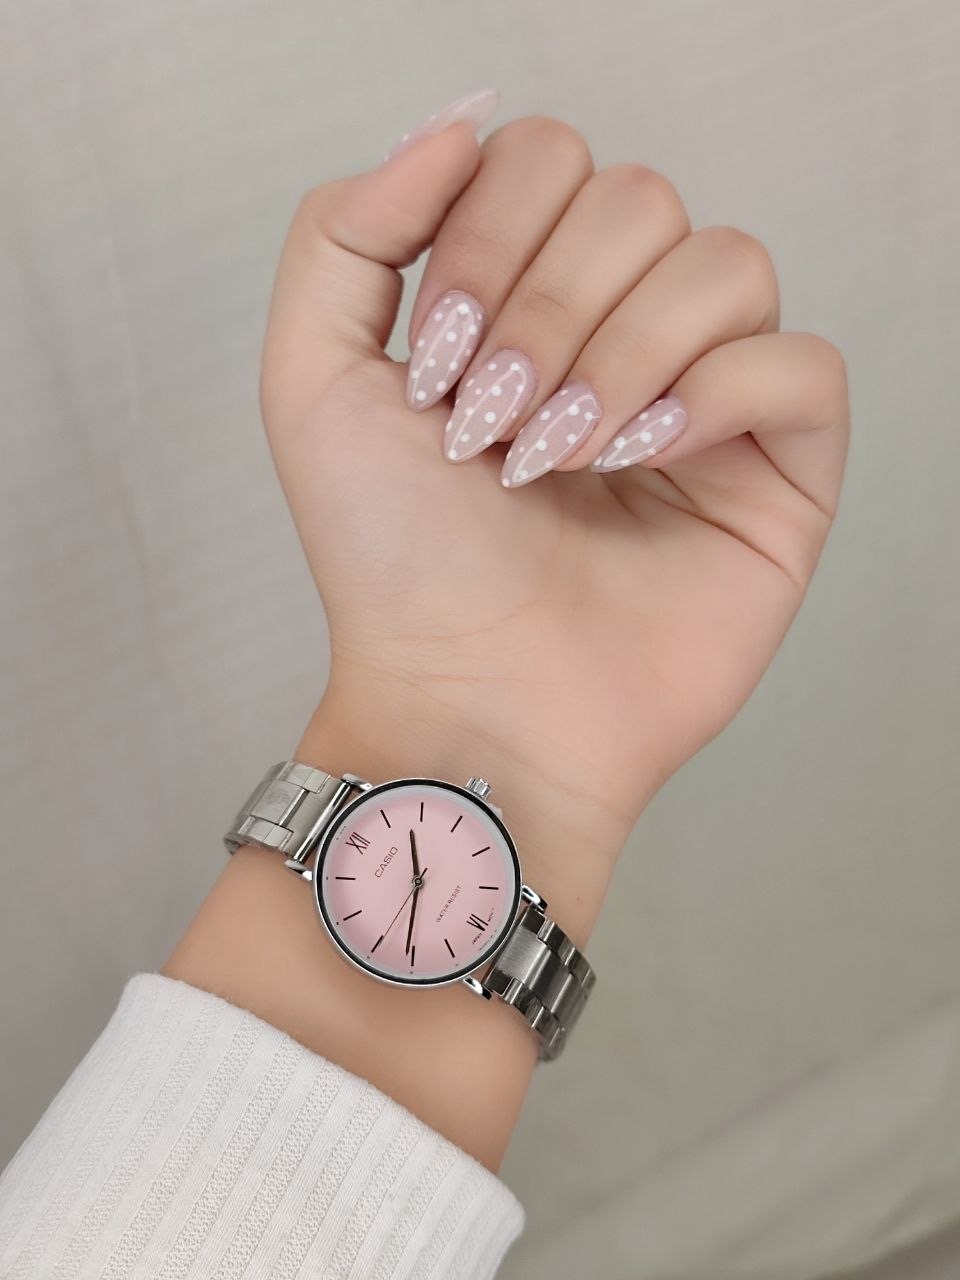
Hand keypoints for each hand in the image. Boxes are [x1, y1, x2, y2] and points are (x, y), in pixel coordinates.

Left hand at [261, 111, 848, 935]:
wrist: (465, 699)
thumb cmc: (394, 565)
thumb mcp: (312, 380)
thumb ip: (347, 230)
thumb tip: (463, 122)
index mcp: (530, 299)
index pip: (551, 158)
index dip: (488, 234)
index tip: (435, 361)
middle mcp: (626, 334)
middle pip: (641, 199)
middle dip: (547, 305)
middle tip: (492, 425)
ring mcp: (710, 401)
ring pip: (728, 263)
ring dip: (623, 351)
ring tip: (561, 457)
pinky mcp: (780, 474)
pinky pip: (800, 364)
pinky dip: (717, 394)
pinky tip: (643, 459)